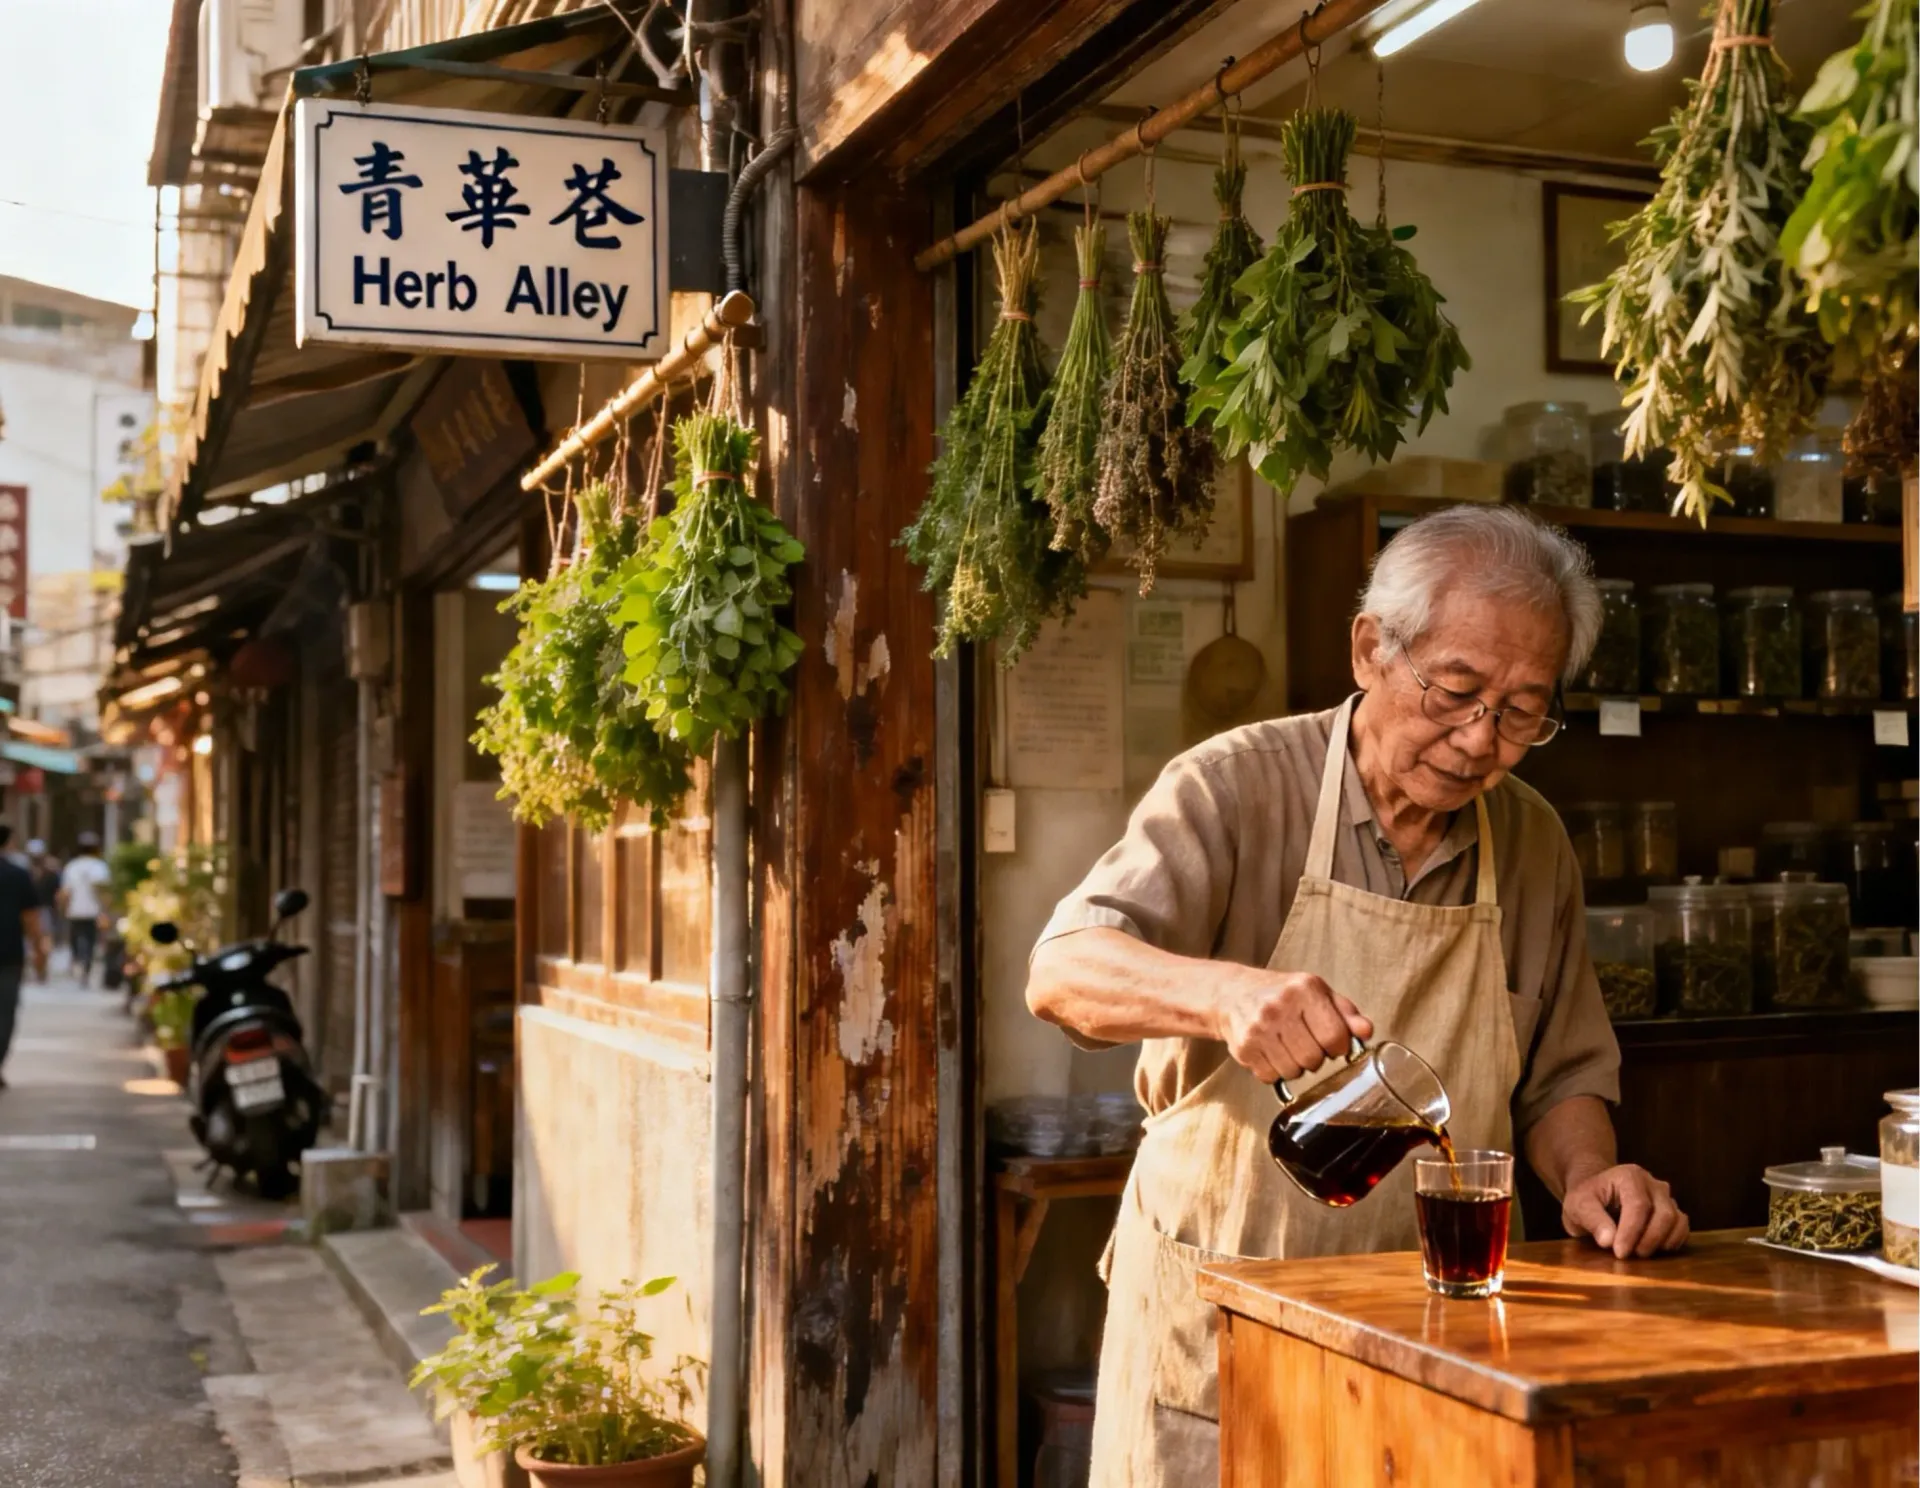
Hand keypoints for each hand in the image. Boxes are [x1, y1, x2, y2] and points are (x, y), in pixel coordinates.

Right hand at [1215, 970, 1372, 1084]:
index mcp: (1305, 989)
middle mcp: (1280, 1006)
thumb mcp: (1316, 992)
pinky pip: (1271, 1077)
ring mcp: (1259, 1028)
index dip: (1338, 1047)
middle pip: (1314, 1059)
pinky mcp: (1244, 1047)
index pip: (1335, 1037)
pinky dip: (1274, 1070)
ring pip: (1293, 1072)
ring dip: (1294, 1066)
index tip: (1331, 1043)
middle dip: (1315, 1057)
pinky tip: (1269, 1052)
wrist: (1231, 993)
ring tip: (1286, 1047)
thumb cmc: (1281, 994)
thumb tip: (1366, 1031)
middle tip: (1305, 1043)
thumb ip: (1345, 1012)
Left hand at [1563, 1164, 1688, 1258]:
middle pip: (1664, 1214)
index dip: (1631, 1232)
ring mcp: (1665, 1197)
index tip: (1619, 1252)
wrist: (1595, 1194)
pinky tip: (1653, 1250)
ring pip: (1677, 1221)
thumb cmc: (1586, 1198)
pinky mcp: (1672, 1211)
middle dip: (1648, 1240)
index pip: (1638, 1205)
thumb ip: (1592, 1220)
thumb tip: (1608, 1241)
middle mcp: (1652, 1183)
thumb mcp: (1578, 1206)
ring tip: (1638, 1253)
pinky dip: (1672, 1242)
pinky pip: (1682, 1228)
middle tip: (1628, 1255)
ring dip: (1661, 1242)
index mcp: (1629, 1176)